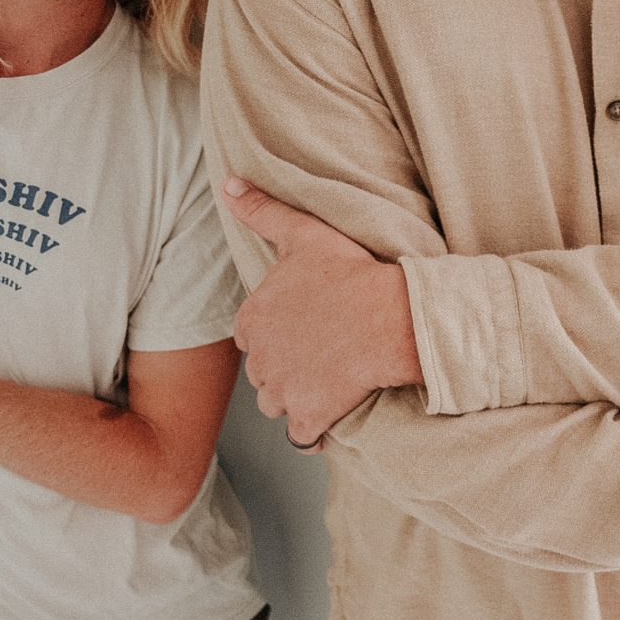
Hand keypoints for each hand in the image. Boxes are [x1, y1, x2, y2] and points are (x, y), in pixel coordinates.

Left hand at [223, 180, 422, 448]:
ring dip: (295, 396)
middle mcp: (259, 360)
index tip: (306, 324)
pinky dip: (311, 430)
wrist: (391, 318)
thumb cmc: (351, 273)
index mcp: (251, 319)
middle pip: (263, 370)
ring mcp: (282, 392)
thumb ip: (262, 211)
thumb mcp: (303, 234)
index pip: (251, 334)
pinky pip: (300, 435)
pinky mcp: (308, 418)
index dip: (278, 330)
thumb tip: (228, 184)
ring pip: (276, 402)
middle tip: (320, 351)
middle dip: (284, 365)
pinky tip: (331, 415)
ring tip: (328, 379)